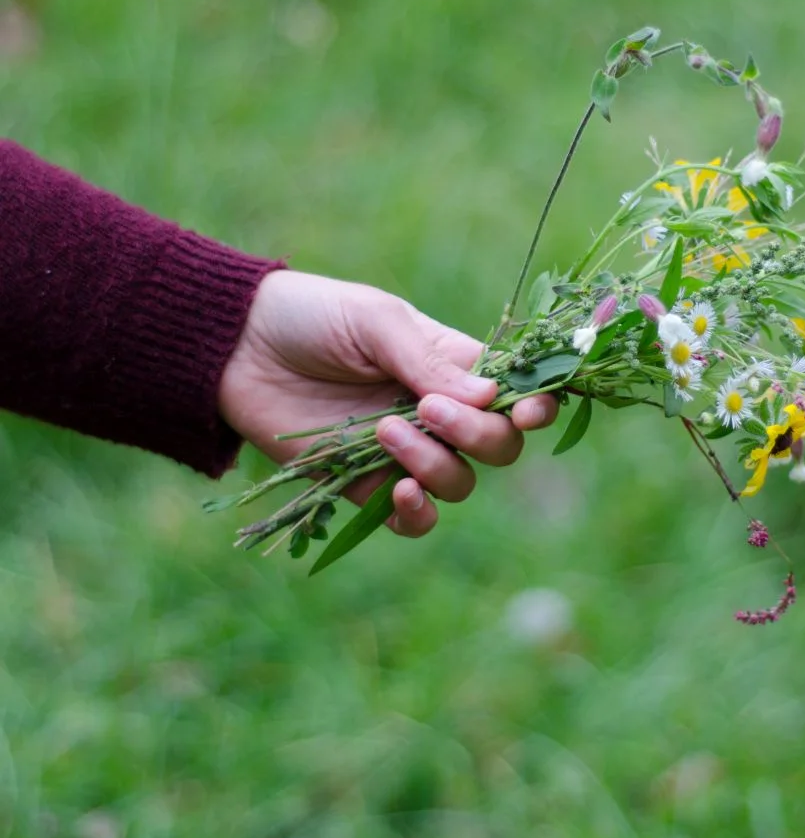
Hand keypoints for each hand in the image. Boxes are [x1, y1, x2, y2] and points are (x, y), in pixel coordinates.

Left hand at [218, 271, 557, 537]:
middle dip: (479, 436)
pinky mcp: (363, 485)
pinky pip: (412, 520)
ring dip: (435, 465)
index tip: (528, 411)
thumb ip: (430, 361)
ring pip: (458, 483)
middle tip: (430, 410)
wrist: (237, 347)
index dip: (534, 406)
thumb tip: (492, 397)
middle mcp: (437, 412)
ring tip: (386, 430)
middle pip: (498, 446)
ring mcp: (403, 452)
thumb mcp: (375, 321)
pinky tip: (399, 491)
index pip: (515, 392)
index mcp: (452, 364)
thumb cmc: (312, 316)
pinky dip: (417, 513)